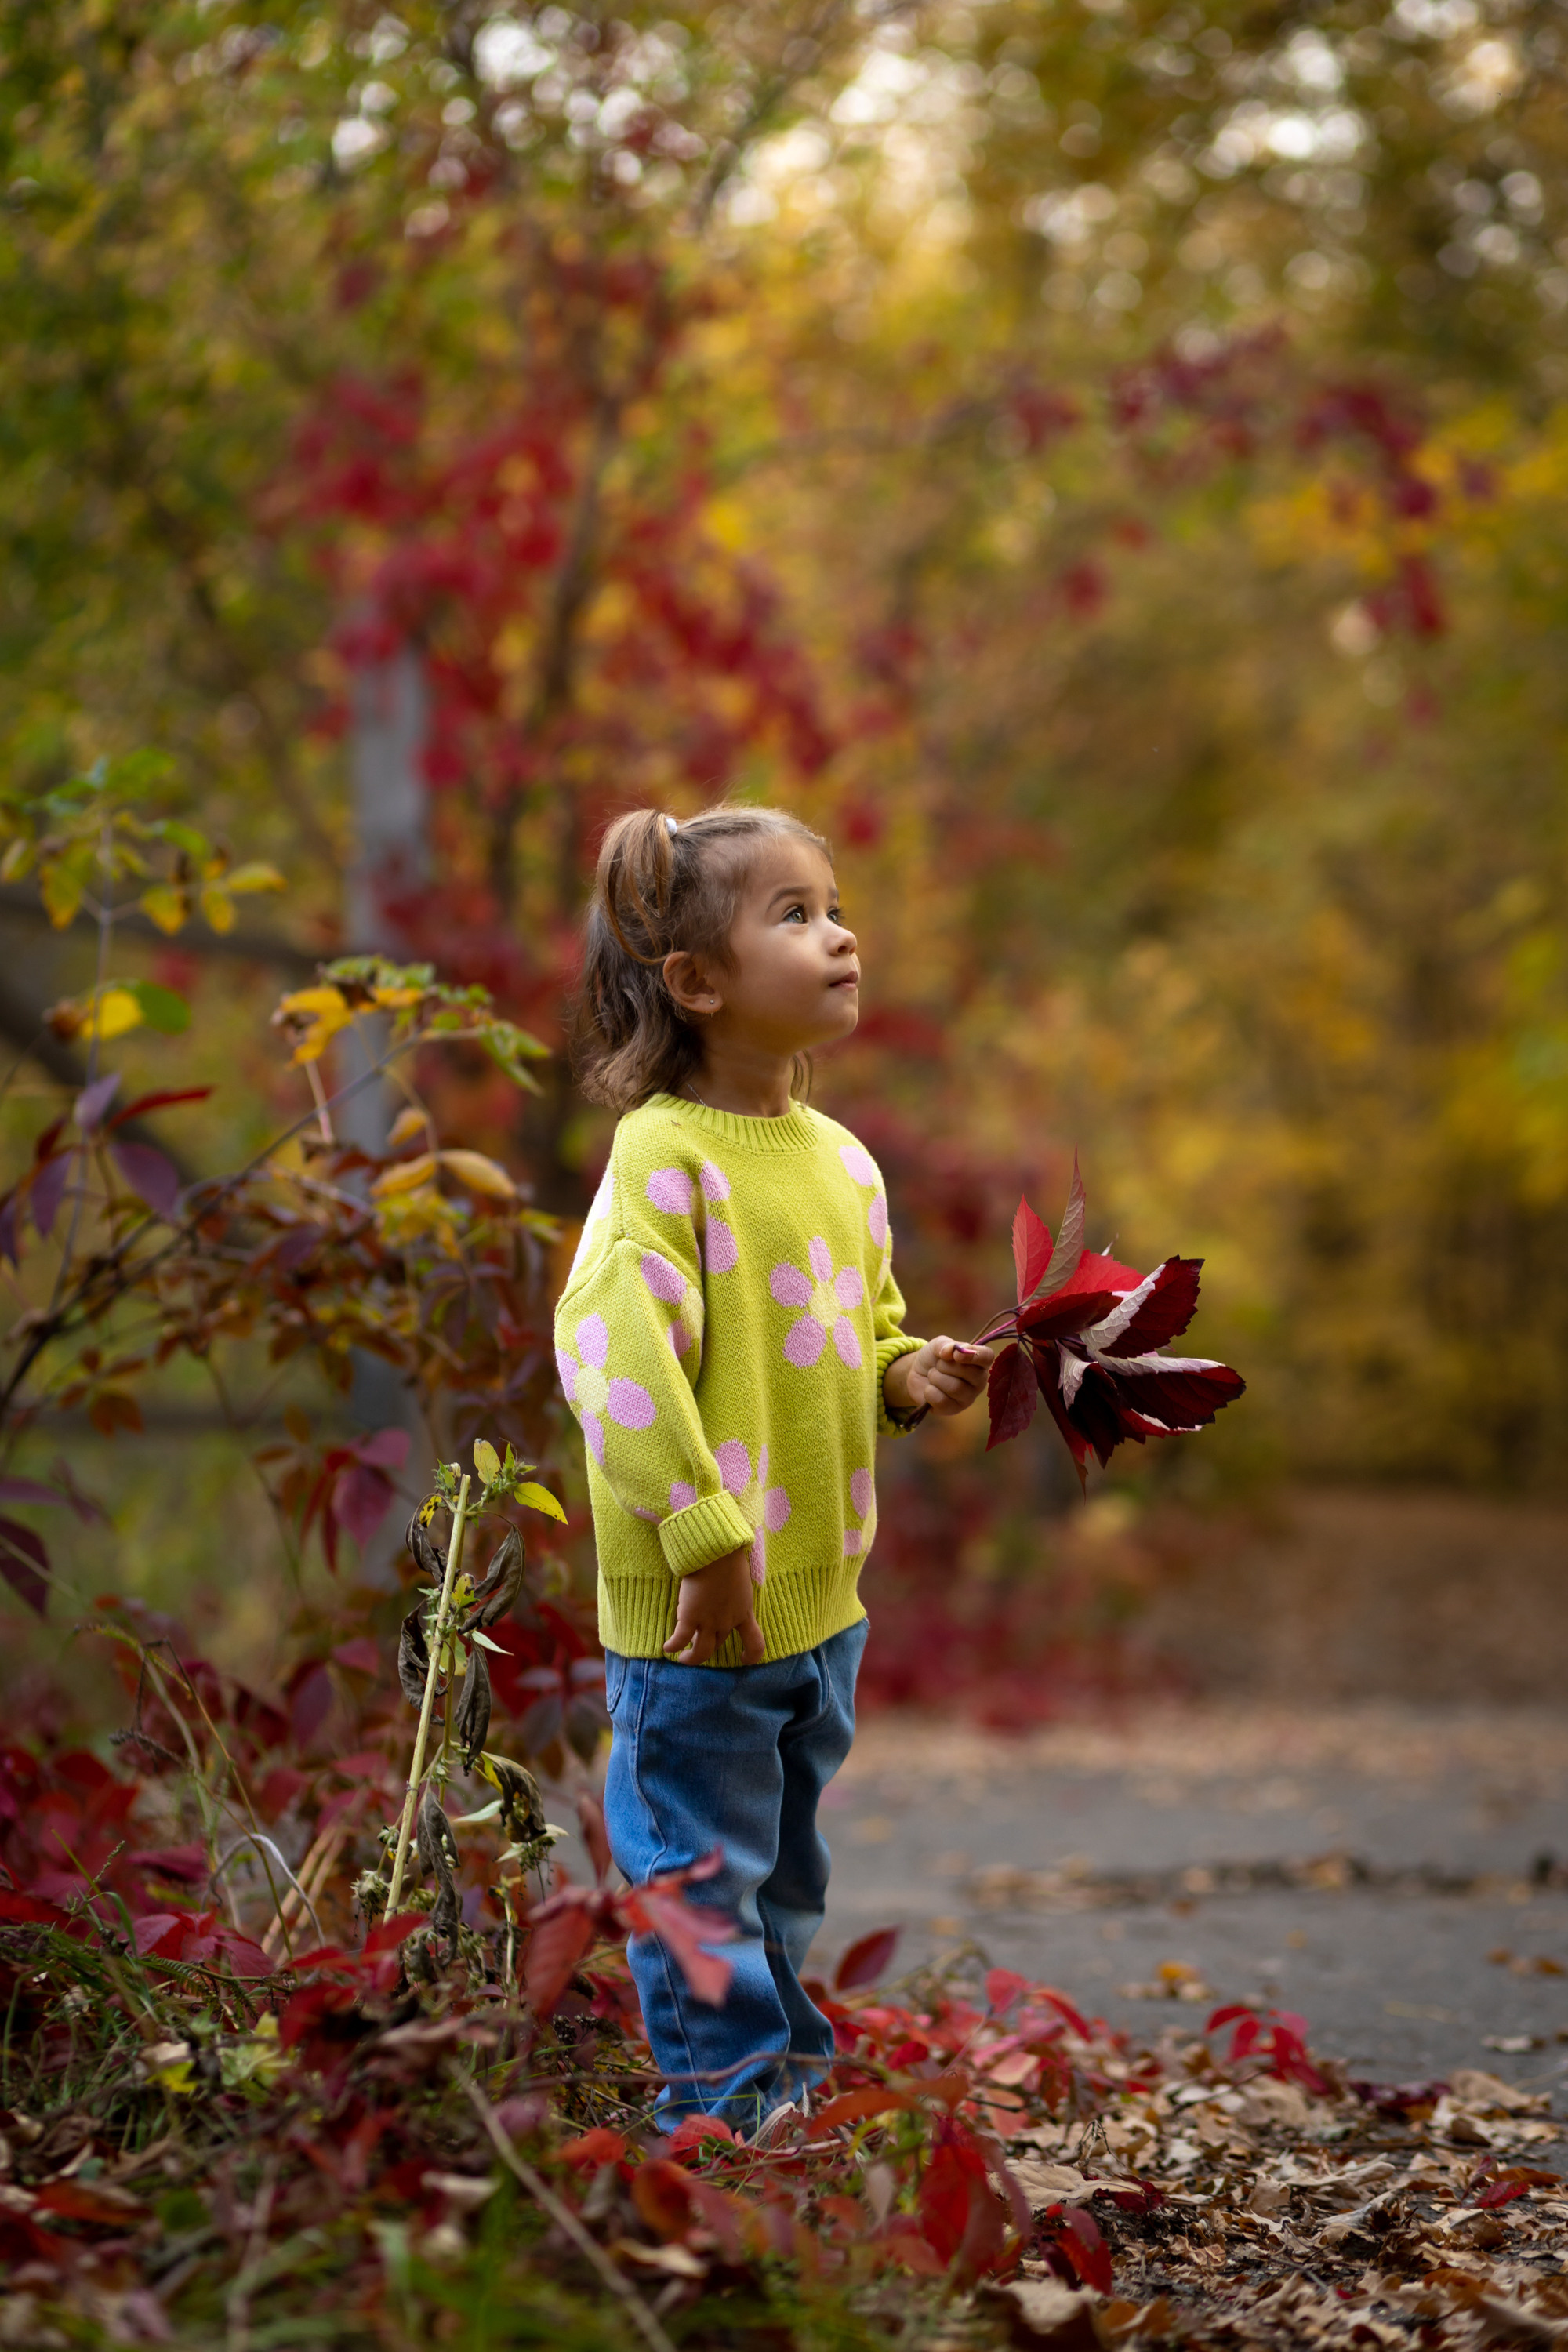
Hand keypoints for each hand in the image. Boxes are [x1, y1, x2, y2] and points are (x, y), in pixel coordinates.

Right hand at [662, 1545, 765, 1666]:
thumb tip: (720, 1598)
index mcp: (744, 1613)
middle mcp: (727, 1621)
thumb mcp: (740, 1582)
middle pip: (718, 1644)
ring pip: (701, 1652)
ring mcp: (708, 1621)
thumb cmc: (728, 1558)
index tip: (743, 1658)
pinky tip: (667, 1647)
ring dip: (691, 1658)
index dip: (751, 1656)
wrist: (715, 1551)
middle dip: (707, 1646)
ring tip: (683, 1659)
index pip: (756, 1643)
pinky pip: (680, 1639)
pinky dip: (673, 1646)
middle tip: (696, 1644)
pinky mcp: (690, 1616)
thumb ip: (733, 1596)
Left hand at [884, 1337, 995, 1420]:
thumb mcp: (938, 1345)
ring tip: (932, 1375)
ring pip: (955, 1388)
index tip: (956, 1355)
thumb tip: (951, 1351)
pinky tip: (930, 1388)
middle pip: (970, 1373)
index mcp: (979, 1362)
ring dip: (936, 1378)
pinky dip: (930, 1392)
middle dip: (947, 1366)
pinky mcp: (953, 1410)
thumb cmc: (934, 1358)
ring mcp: (967, 1398)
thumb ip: (945, 1344)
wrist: (917, 1373)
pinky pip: (942, 1401)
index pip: (987, 1356)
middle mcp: (978, 1381)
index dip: (974, 1355)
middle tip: (938, 1365)